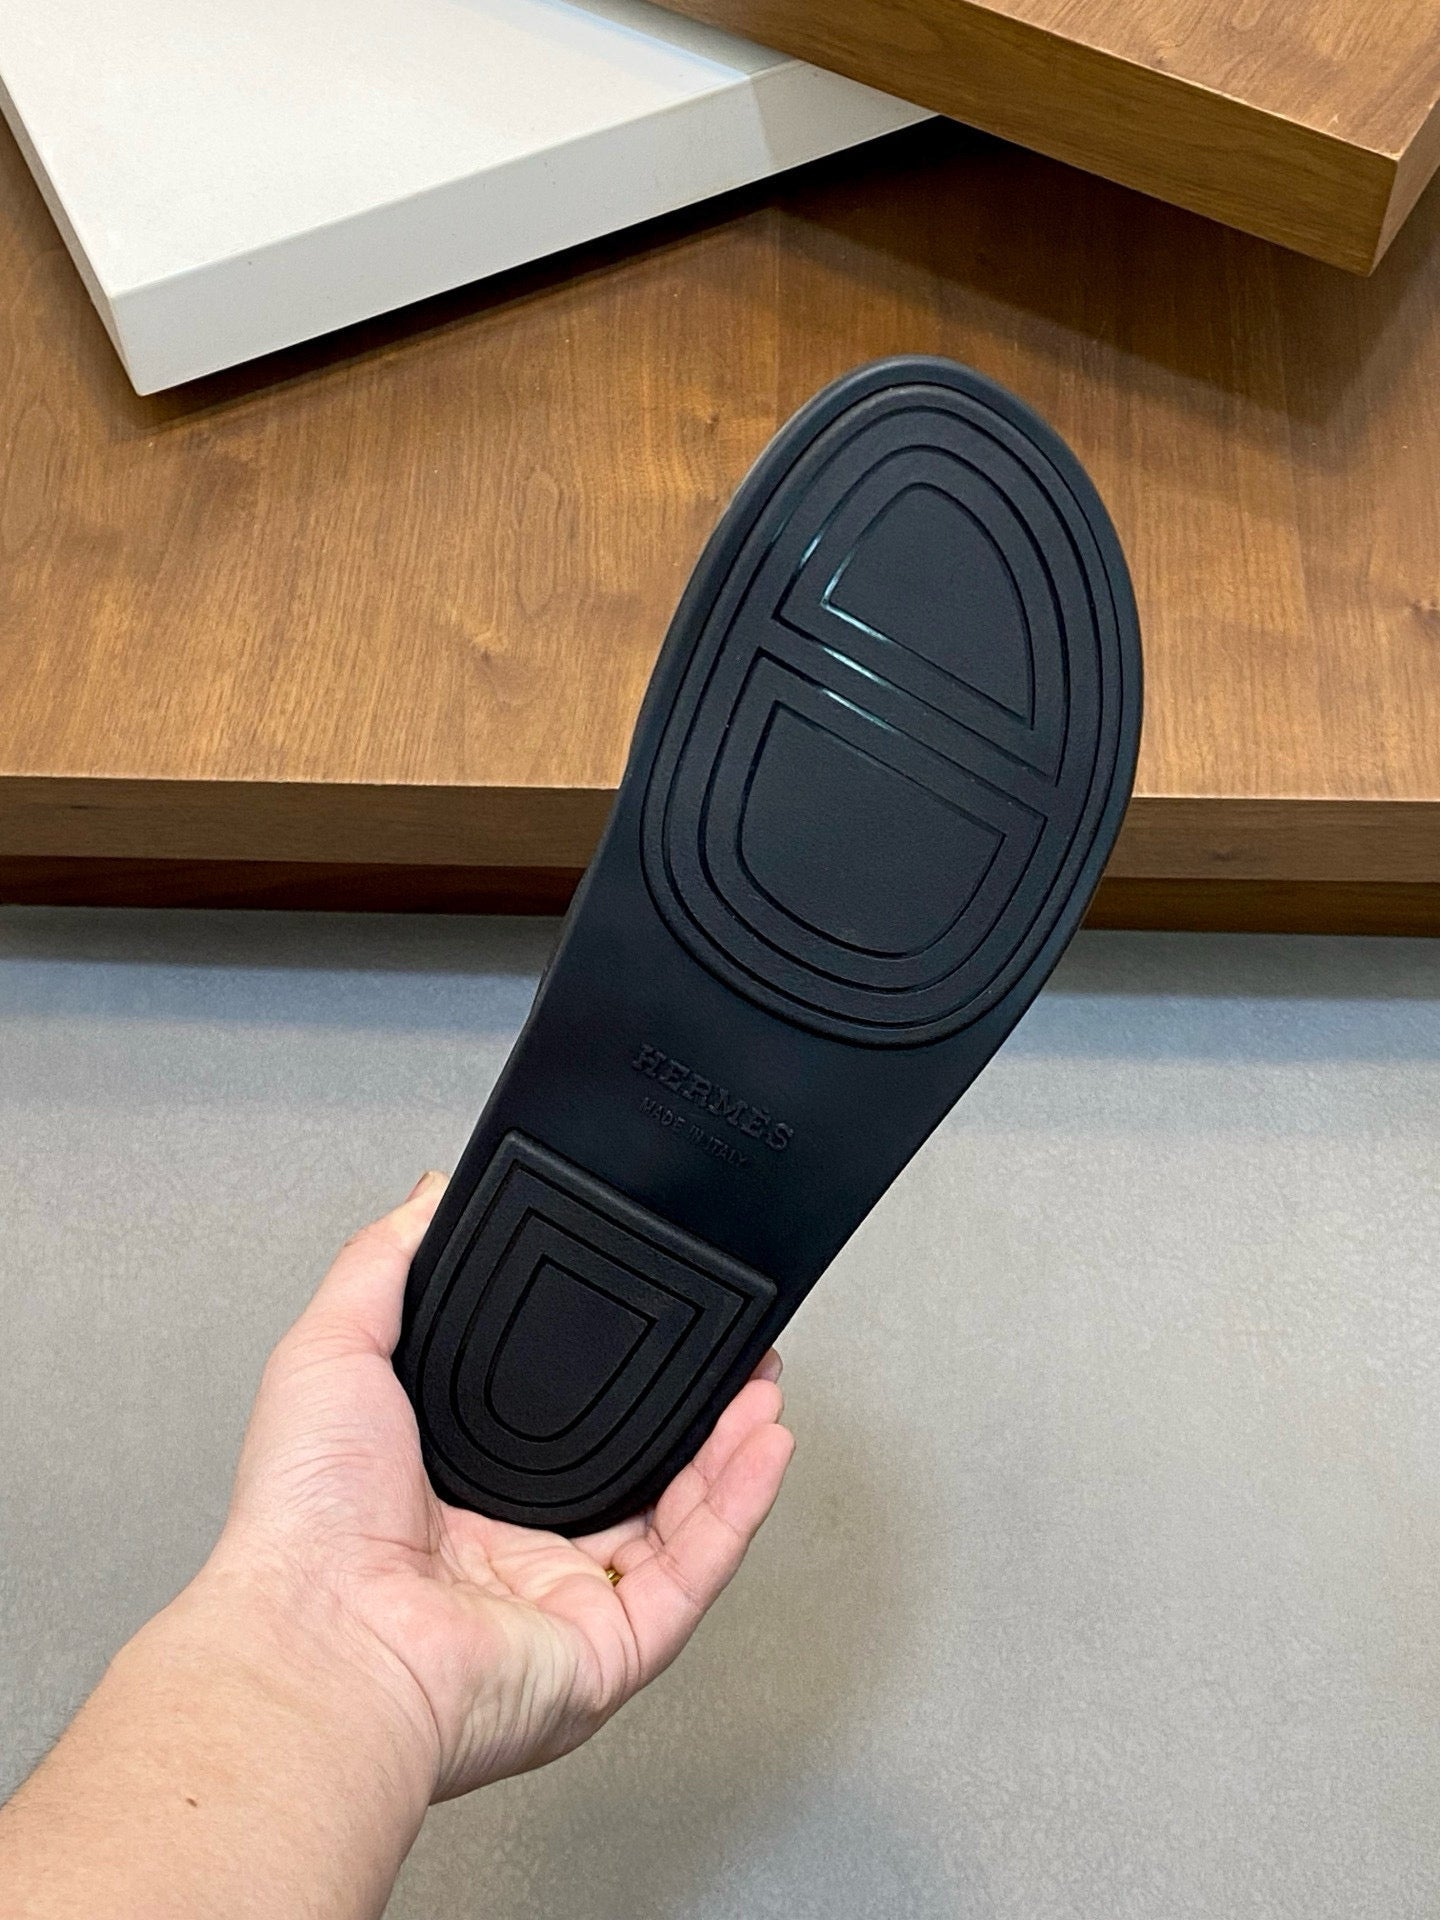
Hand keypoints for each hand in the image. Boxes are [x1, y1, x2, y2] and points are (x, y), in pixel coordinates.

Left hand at [208, 1172, 793, 1802]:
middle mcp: (512, 1548)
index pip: (557, 1419)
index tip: (657, 1311)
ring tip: (766, 1384)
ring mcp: (564, 1599)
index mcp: (453, 1486)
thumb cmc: (302, 1521)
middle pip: (636, 1468)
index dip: (615, 1365)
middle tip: (736, 1350)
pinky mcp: (606, 1649)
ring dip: (731, 1449)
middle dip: (696, 1408)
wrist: (320, 1637)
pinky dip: (739, 1510)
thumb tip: (430, 1197)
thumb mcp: (332, 1351)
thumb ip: (383, 1264)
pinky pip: (693, 1573)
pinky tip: (765, 1446)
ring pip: (679, 1519)